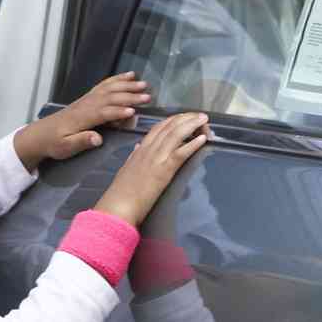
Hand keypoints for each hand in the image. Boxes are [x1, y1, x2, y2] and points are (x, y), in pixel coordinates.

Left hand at [13, 73, 150, 168]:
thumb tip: (98, 139)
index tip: (134, 112)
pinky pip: (104, 85)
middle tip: (147, 96)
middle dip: (129, 96)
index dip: (118, 112)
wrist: (40, 134)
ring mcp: (88, 99)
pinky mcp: (88, 97)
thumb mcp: (65, 147)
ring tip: (143, 83)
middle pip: (111, 98)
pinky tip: (128, 76)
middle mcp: (87, 104)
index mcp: (83, 118)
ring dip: (127, 85)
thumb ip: (82, 141)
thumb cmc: (54, 143)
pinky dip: (117, 79)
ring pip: (109, 89)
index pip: (104, 113)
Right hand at [94, 111, 210, 225]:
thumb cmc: (121, 192)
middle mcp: (148, 150)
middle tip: (198, 115)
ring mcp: (156, 158)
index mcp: (140, 150)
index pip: (158, 128)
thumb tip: (137, 147)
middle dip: (185, 118)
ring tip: (203, 120)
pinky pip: (181, 152)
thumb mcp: (125, 169)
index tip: (183, 116)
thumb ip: (133, 157)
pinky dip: (193, 144)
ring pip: (176, 135)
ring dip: (192, 125)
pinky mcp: (164, 170)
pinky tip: (202, 139)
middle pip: (169, 127)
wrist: (118, 205)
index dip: (172, 120)